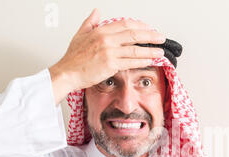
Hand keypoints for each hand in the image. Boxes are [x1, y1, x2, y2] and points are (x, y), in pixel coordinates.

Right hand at [49, 9, 165, 103]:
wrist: (67, 73)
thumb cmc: (73, 58)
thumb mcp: (80, 34)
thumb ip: (90, 22)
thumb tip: (97, 11)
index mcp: (100, 31)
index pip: (125, 24)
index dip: (140, 25)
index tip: (149, 28)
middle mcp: (106, 40)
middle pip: (134, 34)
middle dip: (150, 35)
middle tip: (161, 38)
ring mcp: (109, 52)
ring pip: (135, 49)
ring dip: (150, 50)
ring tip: (160, 51)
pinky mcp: (111, 65)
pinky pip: (131, 62)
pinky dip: (142, 61)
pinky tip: (150, 60)